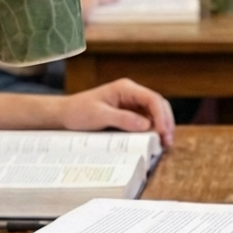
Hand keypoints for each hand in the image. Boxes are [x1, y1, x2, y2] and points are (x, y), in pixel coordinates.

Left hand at [59, 78, 174, 146]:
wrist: (65, 115)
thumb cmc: (78, 112)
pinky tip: (154, 141)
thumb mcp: (99, 115)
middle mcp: (132, 95)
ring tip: (163, 144)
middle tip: (167, 141)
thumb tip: (146, 125)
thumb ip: (122, 119)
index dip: (161, 115)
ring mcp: (132, 105)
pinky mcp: (129, 115)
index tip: (162, 132)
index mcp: (126, 88)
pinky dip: (153, 131)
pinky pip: (146, 121)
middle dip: (166, 122)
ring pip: (155, 114)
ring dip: (162, 127)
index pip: (152, 99)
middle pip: (158, 105)